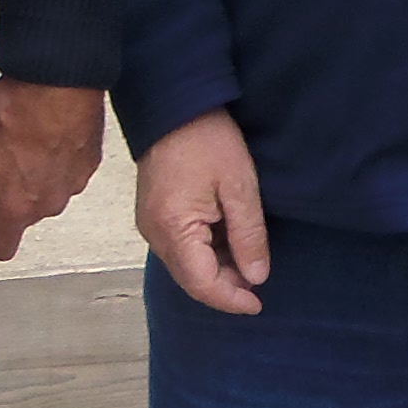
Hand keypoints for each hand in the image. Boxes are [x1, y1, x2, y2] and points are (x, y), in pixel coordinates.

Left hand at [0, 76, 103, 260]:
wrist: (58, 79)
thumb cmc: (13, 112)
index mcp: (16, 207)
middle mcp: (49, 204)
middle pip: (21, 217)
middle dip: (5, 196)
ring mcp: (73, 184)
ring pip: (44, 193)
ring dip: (30, 176)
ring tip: (19, 138)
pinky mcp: (89, 162)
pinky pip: (65, 171)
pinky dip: (52, 159)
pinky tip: (42, 131)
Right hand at [134, 109, 271, 316]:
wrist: (174, 105)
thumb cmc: (209, 140)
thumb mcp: (239, 187)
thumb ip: (248, 236)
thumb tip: (256, 277)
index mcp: (174, 229)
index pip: (202, 284)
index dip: (231, 299)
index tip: (258, 303)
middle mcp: (154, 233)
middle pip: (190, 279)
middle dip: (225, 286)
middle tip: (258, 281)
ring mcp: (149, 224)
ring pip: (184, 266)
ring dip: (215, 270)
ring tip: (247, 259)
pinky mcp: (152, 214)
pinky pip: (178, 248)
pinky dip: (204, 253)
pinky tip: (227, 242)